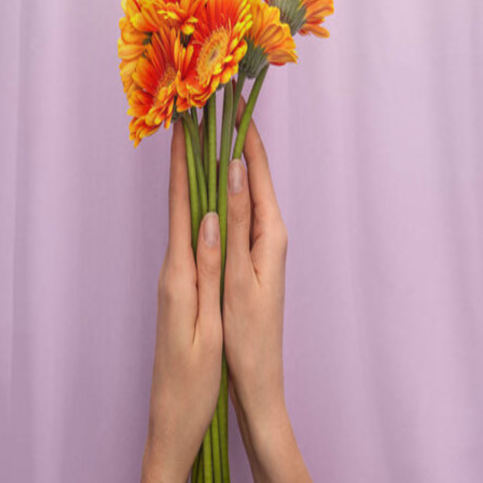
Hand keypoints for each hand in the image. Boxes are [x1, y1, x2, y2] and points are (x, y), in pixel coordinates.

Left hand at [133, 122, 222, 482]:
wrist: (170, 422)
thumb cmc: (193, 383)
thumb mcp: (205, 329)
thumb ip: (206, 271)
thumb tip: (206, 221)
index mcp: (180, 277)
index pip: (181, 209)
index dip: (183, 167)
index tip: (188, 128)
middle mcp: (172, 272)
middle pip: (178, 207)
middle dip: (186, 164)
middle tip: (194, 123)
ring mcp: (174, 281)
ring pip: (183, 220)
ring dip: (190, 184)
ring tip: (202, 151)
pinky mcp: (180, 292)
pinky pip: (187, 240)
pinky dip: (194, 213)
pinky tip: (203, 205)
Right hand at [223, 110, 328, 482]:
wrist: (259, 379)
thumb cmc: (248, 336)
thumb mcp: (239, 278)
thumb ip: (237, 223)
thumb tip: (233, 171)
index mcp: (271, 234)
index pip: (258, 173)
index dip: (244, 136)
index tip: (230, 103)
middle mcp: (271, 234)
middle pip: (253, 178)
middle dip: (236, 142)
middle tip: (216, 109)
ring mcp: (262, 246)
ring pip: (245, 194)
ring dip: (230, 164)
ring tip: (211, 135)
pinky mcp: (252, 259)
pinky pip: (239, 214)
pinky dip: (226, 193)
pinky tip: (211, 187)